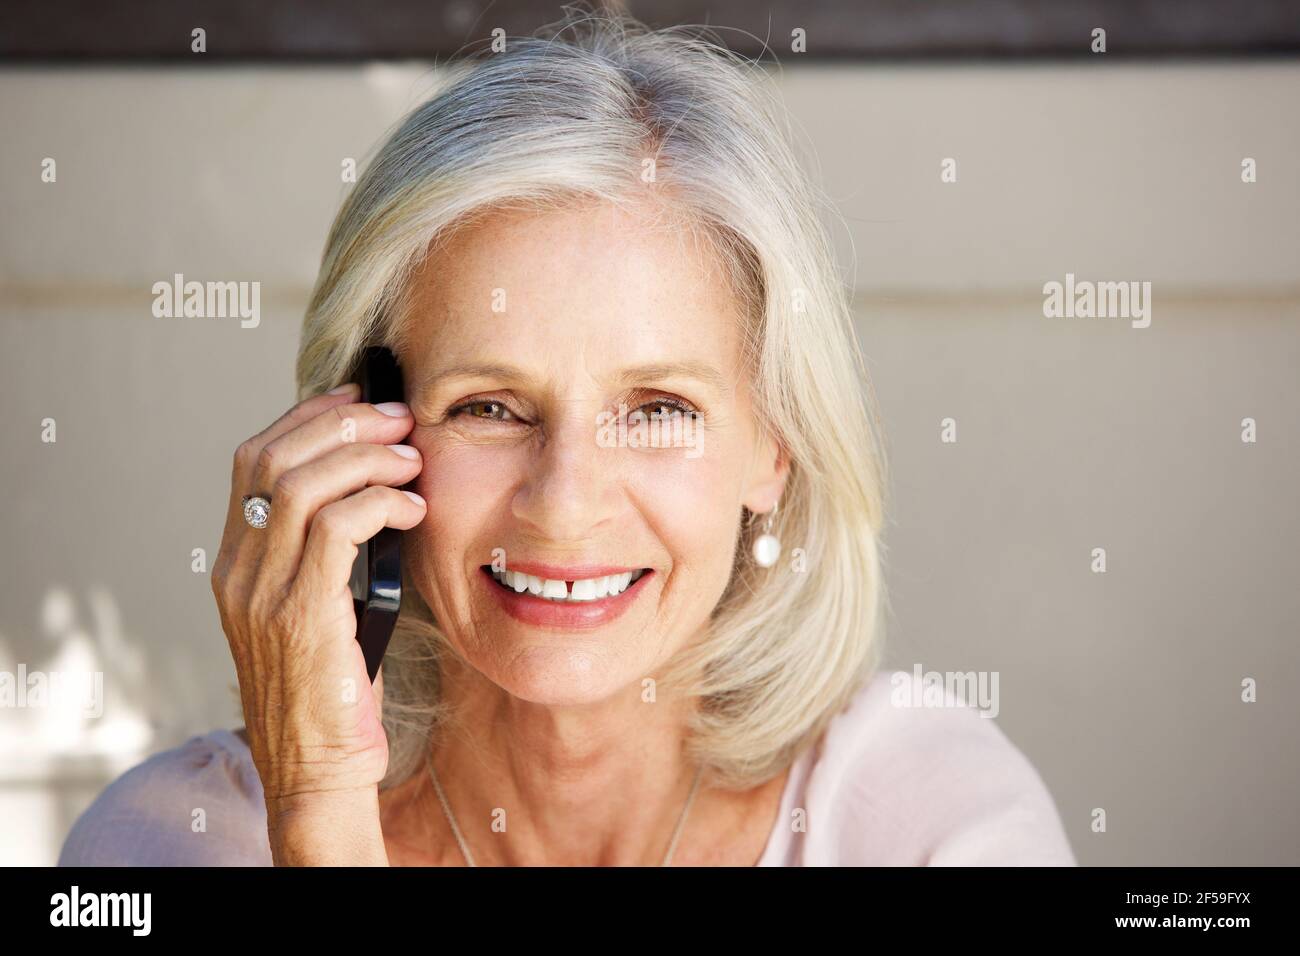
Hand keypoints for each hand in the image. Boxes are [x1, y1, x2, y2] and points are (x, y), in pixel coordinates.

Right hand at [211, 383, 425, 812]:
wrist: (316, 767)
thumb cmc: (332, 689)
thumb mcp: (319, 607)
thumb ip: (327, 551)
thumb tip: (375, 486)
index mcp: (236, 563)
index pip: (254, 460)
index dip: (306, 416)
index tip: (359, 398)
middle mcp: (238, 571)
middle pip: (273, 458)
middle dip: (340, 421)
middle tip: (397, 415)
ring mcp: (262, 593)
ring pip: (302, 484)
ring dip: (366, 456)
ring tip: (413, 457)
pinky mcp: (299, 615)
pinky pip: (335, 529)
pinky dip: (379, 503)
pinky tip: (412, 509)